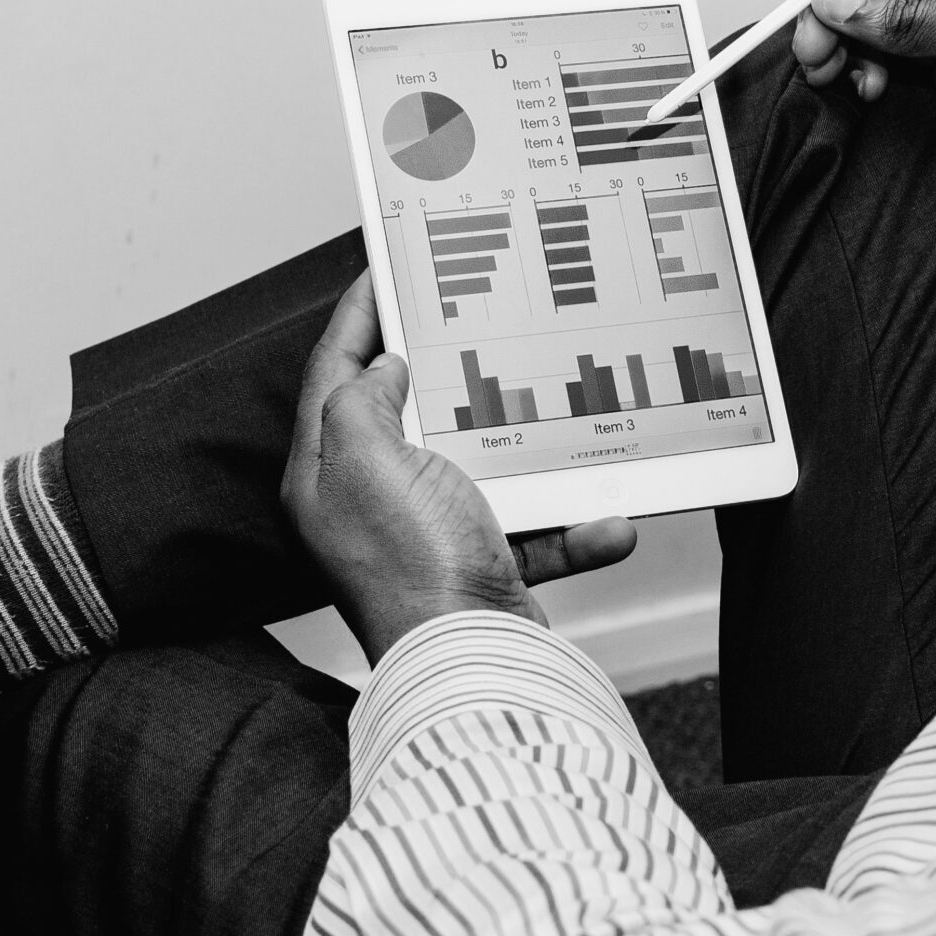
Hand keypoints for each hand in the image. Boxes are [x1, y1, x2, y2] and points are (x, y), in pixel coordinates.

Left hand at [281, 273, 638, 663]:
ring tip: (563, 410)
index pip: (333, 372)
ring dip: (532, 450)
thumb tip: (386, 370)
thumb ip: (363, 400)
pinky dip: (572, 526)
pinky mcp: (479, 565)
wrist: (472, 666)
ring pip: (482, 465)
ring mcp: (427, 534)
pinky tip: (607, 520)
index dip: (358, 316)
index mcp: (327, 472)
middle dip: (449, 367)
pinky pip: (533, 528)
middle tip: (478, 316)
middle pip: (406, 411)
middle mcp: (370, 502)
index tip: (384, 269)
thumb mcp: (367, 459)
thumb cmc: (412, 566)